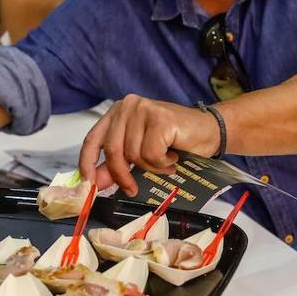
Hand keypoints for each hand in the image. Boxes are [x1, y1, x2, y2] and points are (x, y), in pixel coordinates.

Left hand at [79, 95, 219, 196]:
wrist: (210, 132)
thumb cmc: (175, 142)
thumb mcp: (140, 153)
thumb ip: (117, 164)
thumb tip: (95, 182)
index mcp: (118, 111)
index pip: (93, 139)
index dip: (87, 163)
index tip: (88, 184)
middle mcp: (128, 106)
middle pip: (112, 150)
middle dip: (121, 175)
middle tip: (132, 189)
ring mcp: (144, 110)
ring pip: (133, 154)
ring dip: (151, 167)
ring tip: (165, 161)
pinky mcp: (160, 119)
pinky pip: (151, 154)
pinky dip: (162, 163)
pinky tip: (173, 155)